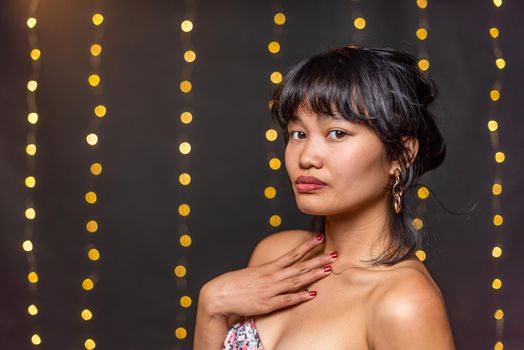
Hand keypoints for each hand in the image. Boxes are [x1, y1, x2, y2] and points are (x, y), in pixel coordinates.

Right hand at [199, 233, 335, 317]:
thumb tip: (280, 271)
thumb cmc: (235, 284)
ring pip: (297, 281)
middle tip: (334, 254)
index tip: (319, 239)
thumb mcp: (254, 274)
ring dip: (313, 275)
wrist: (219, 295)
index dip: (307, 247)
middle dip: (318, 260)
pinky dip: (300, 297)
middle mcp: (272, 277)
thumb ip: (269, 273)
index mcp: (269, 268)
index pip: (292, 254)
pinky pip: (287, 300)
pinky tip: (312, 294)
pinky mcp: (267, 304)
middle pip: (300, 266)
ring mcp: (271, 290)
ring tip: (328, 270)